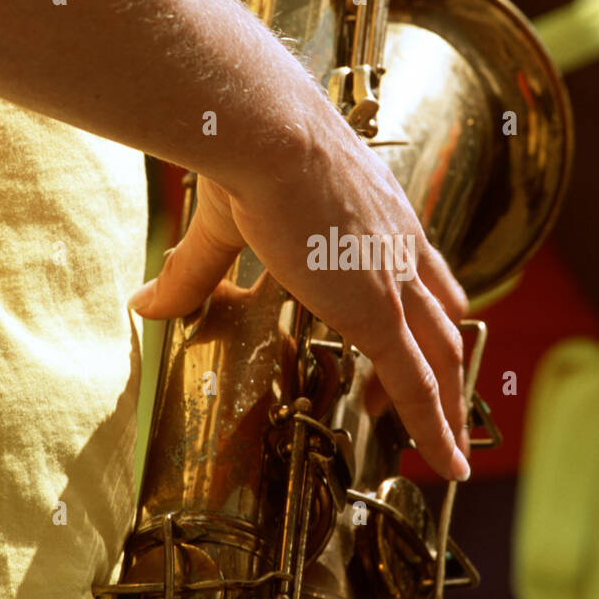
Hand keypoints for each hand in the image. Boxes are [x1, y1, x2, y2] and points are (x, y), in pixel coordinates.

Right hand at [129, 103, 471, 483]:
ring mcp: (394, 281)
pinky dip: (435, 428)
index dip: (426, 308)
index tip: (428, 332)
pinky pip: (418, 385)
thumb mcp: (222, 221)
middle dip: (445, 363)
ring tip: (453, 452)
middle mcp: (399, 246)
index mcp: (376, 216)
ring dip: (449, 406)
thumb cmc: (248, 154)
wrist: (266, 133)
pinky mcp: (378, 313)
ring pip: (441, 358)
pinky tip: (448, 464)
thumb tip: (145, 305)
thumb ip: (193, 271)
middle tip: (444, 402)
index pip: (419, 268)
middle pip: (442, 317)